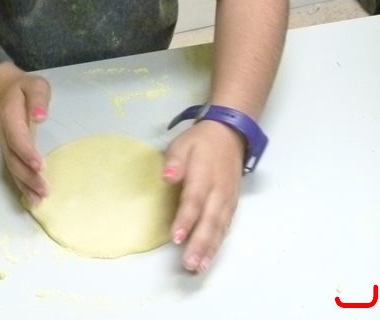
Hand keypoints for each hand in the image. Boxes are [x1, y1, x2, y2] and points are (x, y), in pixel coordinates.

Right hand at [0, 63, 51, 205]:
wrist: (7, 92)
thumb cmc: (26, 89)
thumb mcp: (35, 85)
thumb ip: (38, 98)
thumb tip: (40, 116)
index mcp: (10, 116)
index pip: (17, 136)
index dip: (27, 152)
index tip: (40, 166)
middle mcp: (4, 134)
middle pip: (13, 158)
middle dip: (28, 176)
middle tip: (45, 189)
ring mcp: (6, 145)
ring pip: (12, 168)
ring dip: (25, 185)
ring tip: (40, 199)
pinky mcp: (11, 153)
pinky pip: (14, 171)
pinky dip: (23, 186)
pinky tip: (33, 199)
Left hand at [163, 119, 243, 272]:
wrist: (230, 134)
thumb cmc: (201, 142)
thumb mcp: (183, 143)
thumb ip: (175, 161)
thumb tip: (167, 176)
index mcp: (204, 175)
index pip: (195, 200)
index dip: (186, 219)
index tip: (176, 237)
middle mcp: (219, 191)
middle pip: (210, 220)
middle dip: (199, 243)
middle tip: (189, 263)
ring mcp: (228, 199)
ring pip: (219, 227)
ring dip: (209, 249)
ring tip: (198, 266)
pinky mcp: (232, 204)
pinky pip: (226, 227)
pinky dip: (218, 243)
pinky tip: (209, 257)